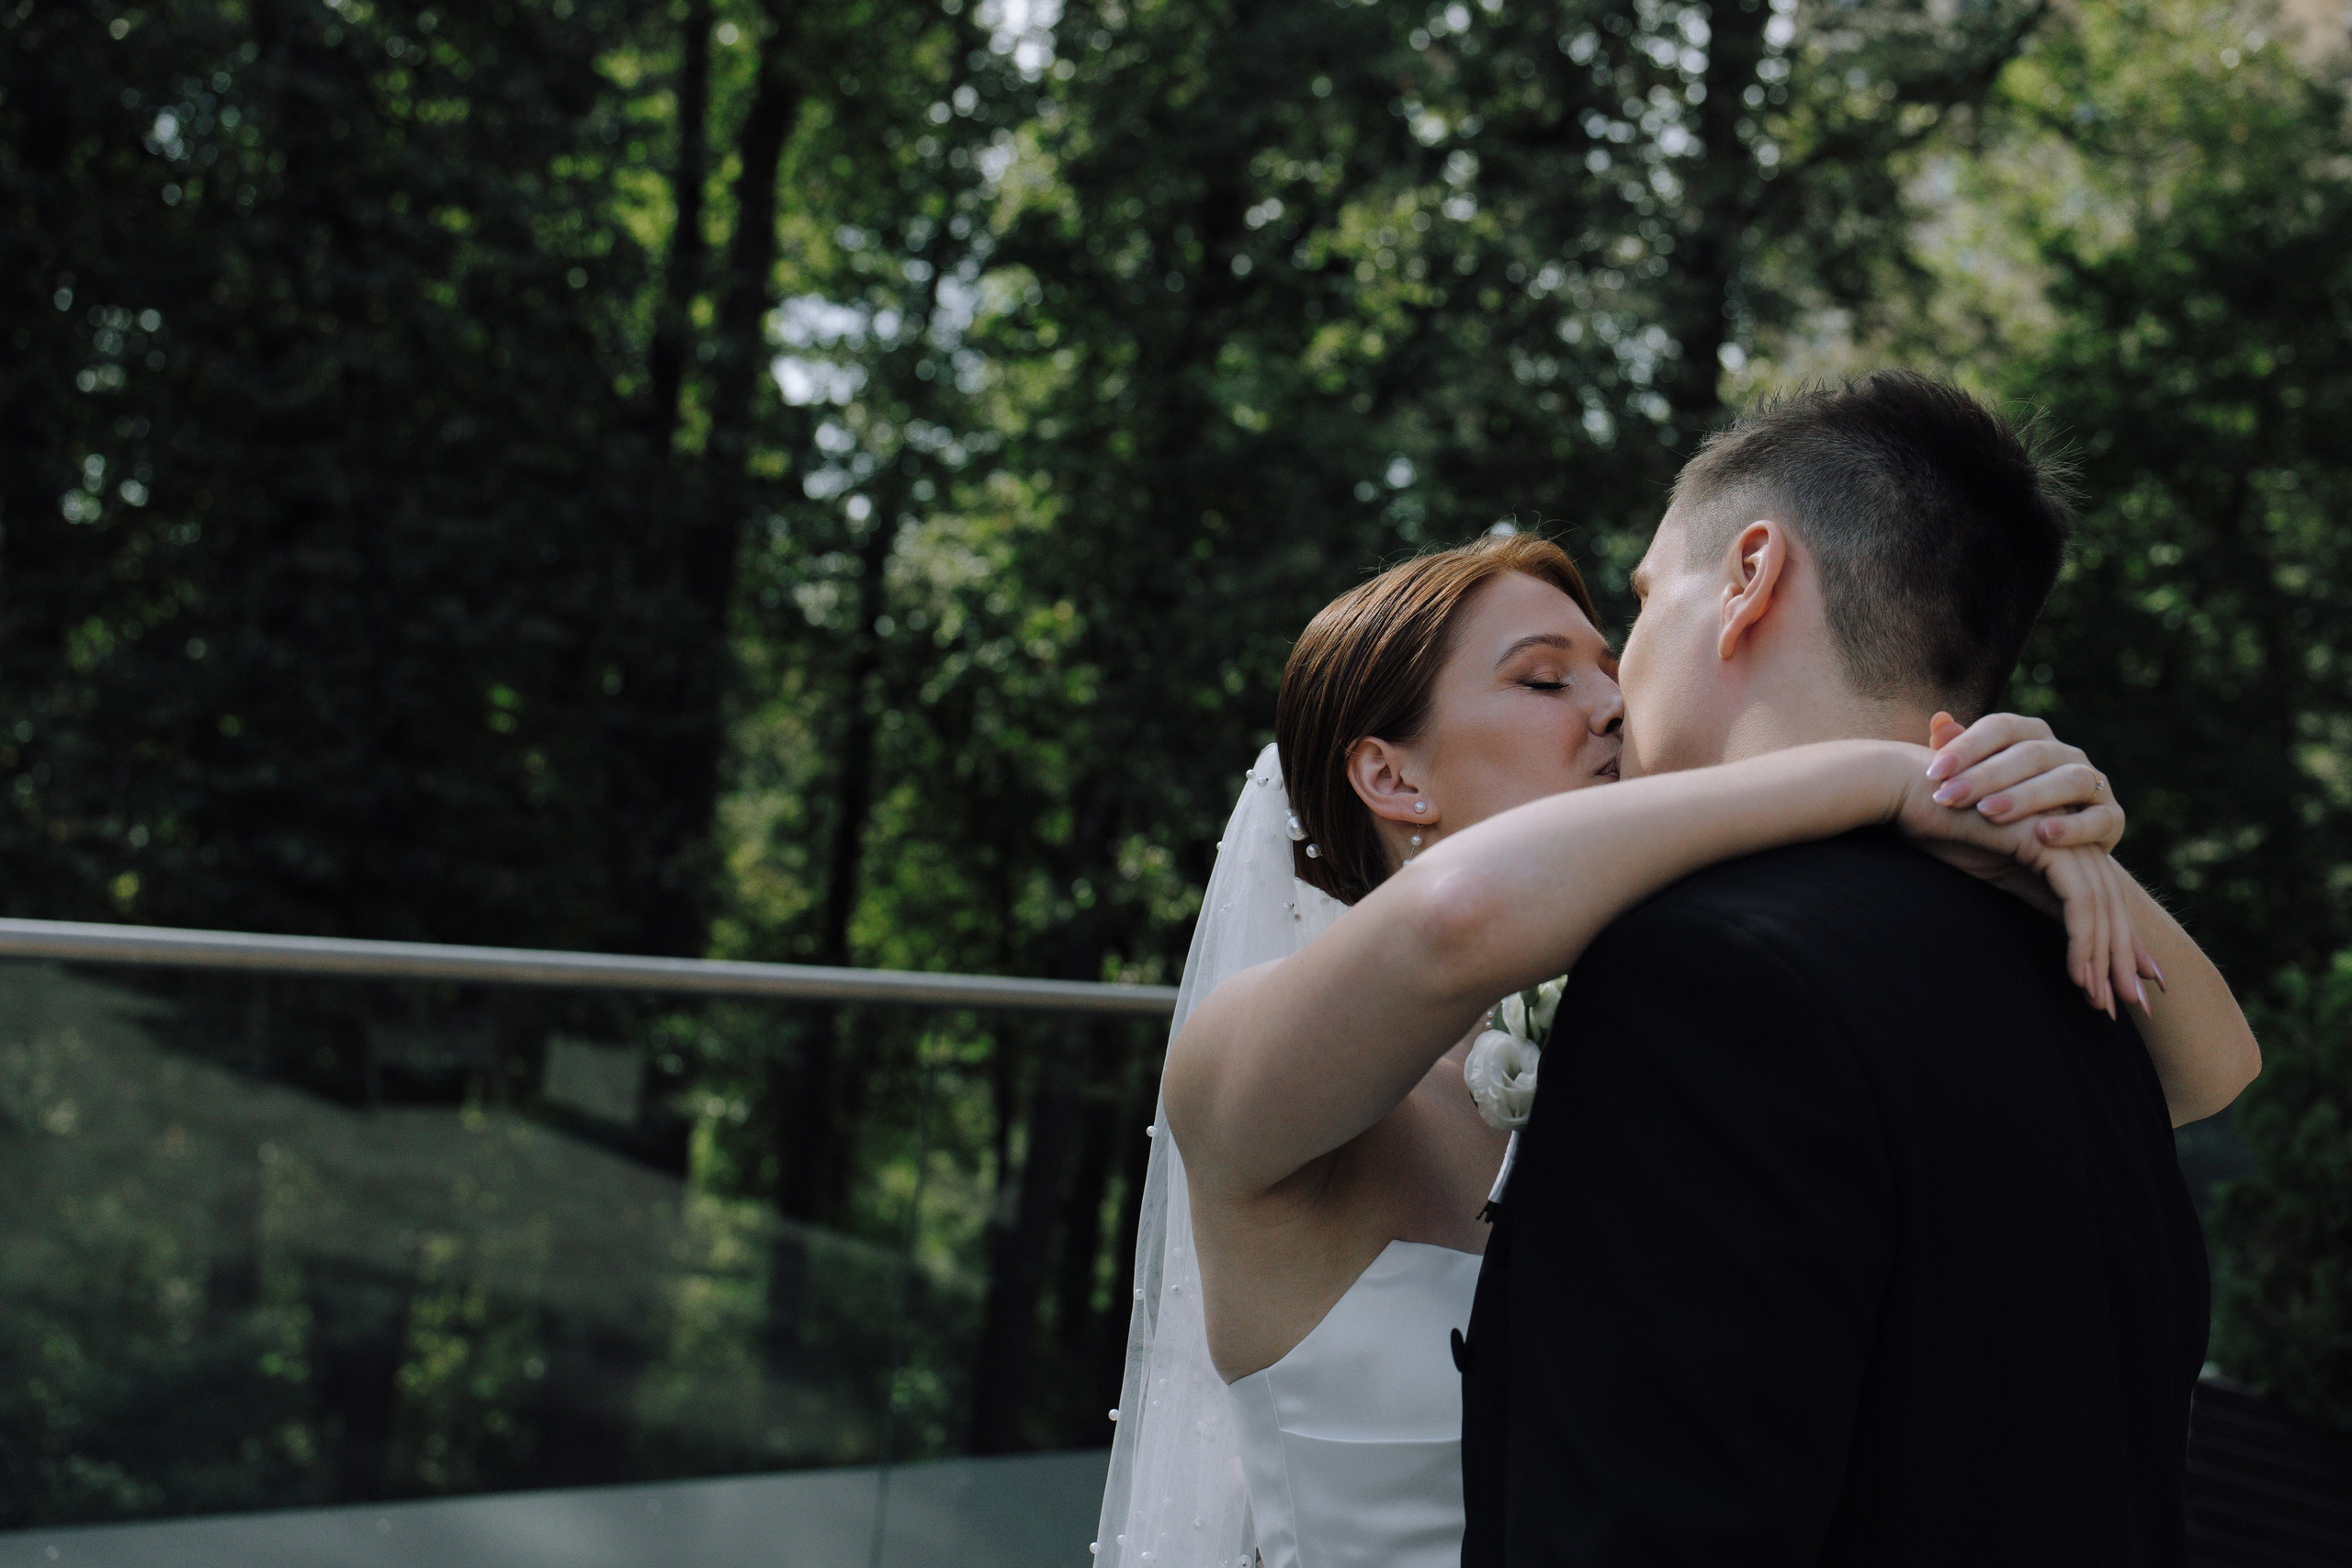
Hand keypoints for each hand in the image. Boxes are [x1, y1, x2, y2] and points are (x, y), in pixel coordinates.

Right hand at [1889, 734, 2156, 1017]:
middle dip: (2120, 959)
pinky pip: (2078, 900)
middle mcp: (2071, 832)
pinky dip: (2083, 941)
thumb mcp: (1997, 870)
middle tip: (2130, 1008)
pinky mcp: (2048, 841)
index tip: (2119, 987)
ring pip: (2100, 907)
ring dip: (2103, 960)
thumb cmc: (1938, 827)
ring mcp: (2063, 833)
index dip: (2115, 942)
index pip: (2099, 897)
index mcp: (2060, 837)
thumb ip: (2036, 890)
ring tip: (2101, 1003)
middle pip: (2110, 904)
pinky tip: (2080, 977)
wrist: (1904, 791)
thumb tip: (2067, 927)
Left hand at [1921, 711, 2123, 852]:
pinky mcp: (2112, 819)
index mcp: (2033, 737)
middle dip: (1986, 776)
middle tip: (1949, 797)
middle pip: (2031, 753)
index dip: (1967, 746)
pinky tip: (2043, 836)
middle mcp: (2065, 755)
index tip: (1933, 773)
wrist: (2052, 858)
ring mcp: (2094, 784)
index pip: (2002, 727)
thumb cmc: (2003, 815)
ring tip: (1988, 813)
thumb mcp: (1977, 785)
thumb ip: (1960, 754)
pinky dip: (2073, 827)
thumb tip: (1939, 720)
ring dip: (2027, 796)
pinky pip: (2100, 819)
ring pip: (2068, 780)